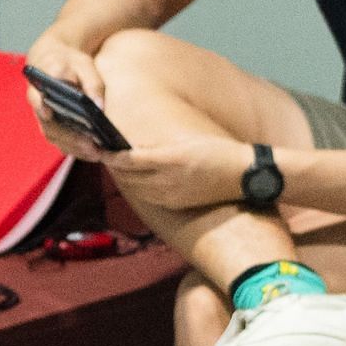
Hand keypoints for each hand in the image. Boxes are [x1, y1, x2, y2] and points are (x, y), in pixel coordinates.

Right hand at [24, 31, 108, 162]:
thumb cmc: (71, 61)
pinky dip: (73, 147)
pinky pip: (58, 139)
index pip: (39, 98)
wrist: (53, 60)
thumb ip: (92, 84)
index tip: (52, 116)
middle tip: (93, 147)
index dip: (42, 107)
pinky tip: (92, 153)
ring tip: (97, 154)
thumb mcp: (85, 65)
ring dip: (73, 147)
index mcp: (42, 82)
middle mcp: (37, 102)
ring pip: (53, 135)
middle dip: (70, 138)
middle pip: (50, 125)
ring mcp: (41, 114)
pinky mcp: (48, 123)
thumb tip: (100, 107)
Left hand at [103, 137, 250, 209]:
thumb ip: (162, 146)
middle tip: (105, 155)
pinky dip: (138, 188)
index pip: (130, 159)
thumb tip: (135, 148)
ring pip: (135, 189)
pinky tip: (138, 181)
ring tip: (118, 168)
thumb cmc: (221, 152)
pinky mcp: (176, 204)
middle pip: (129, 176)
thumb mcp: (191, 141)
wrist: (244, 176)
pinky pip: (149, 197)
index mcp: (171, 159)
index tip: (101, 148)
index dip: (112, 155)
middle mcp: (168, 180)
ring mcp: (171, 195)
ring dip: (125, 179)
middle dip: (114, 166)